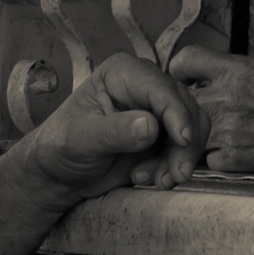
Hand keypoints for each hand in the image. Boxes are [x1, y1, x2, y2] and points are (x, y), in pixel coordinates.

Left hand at [24, 52, 207, 199]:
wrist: (60, 174)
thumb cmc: (61, 146)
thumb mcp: (81, 139)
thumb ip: (114, 131)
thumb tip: (151, 126)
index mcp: (122, 73)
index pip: (161, 88)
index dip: (177, 113)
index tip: (182, 140)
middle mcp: (145, 86)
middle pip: (185, 107)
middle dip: (183, 145)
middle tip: (173, 175)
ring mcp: (157, 111)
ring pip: (193, 128)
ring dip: (181, 158)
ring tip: (157, 181)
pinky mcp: (164, 136)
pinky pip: (186, 148)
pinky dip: (175, 166)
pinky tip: (152, 179)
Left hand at [168, 47, 253, 179]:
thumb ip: (248, 74)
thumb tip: (233, 75)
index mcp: (240, 70)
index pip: (187, 59)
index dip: (180, 70)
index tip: (185, 80)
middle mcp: (228, 98)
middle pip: (179, 101)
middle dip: (181, 108)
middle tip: (187, 117)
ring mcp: (229, 131)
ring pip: (188, 135)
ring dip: (193, 139)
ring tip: (205, 143)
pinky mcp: (236, 160)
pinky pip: (209, 161)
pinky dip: (215, 162)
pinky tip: (228, 159)